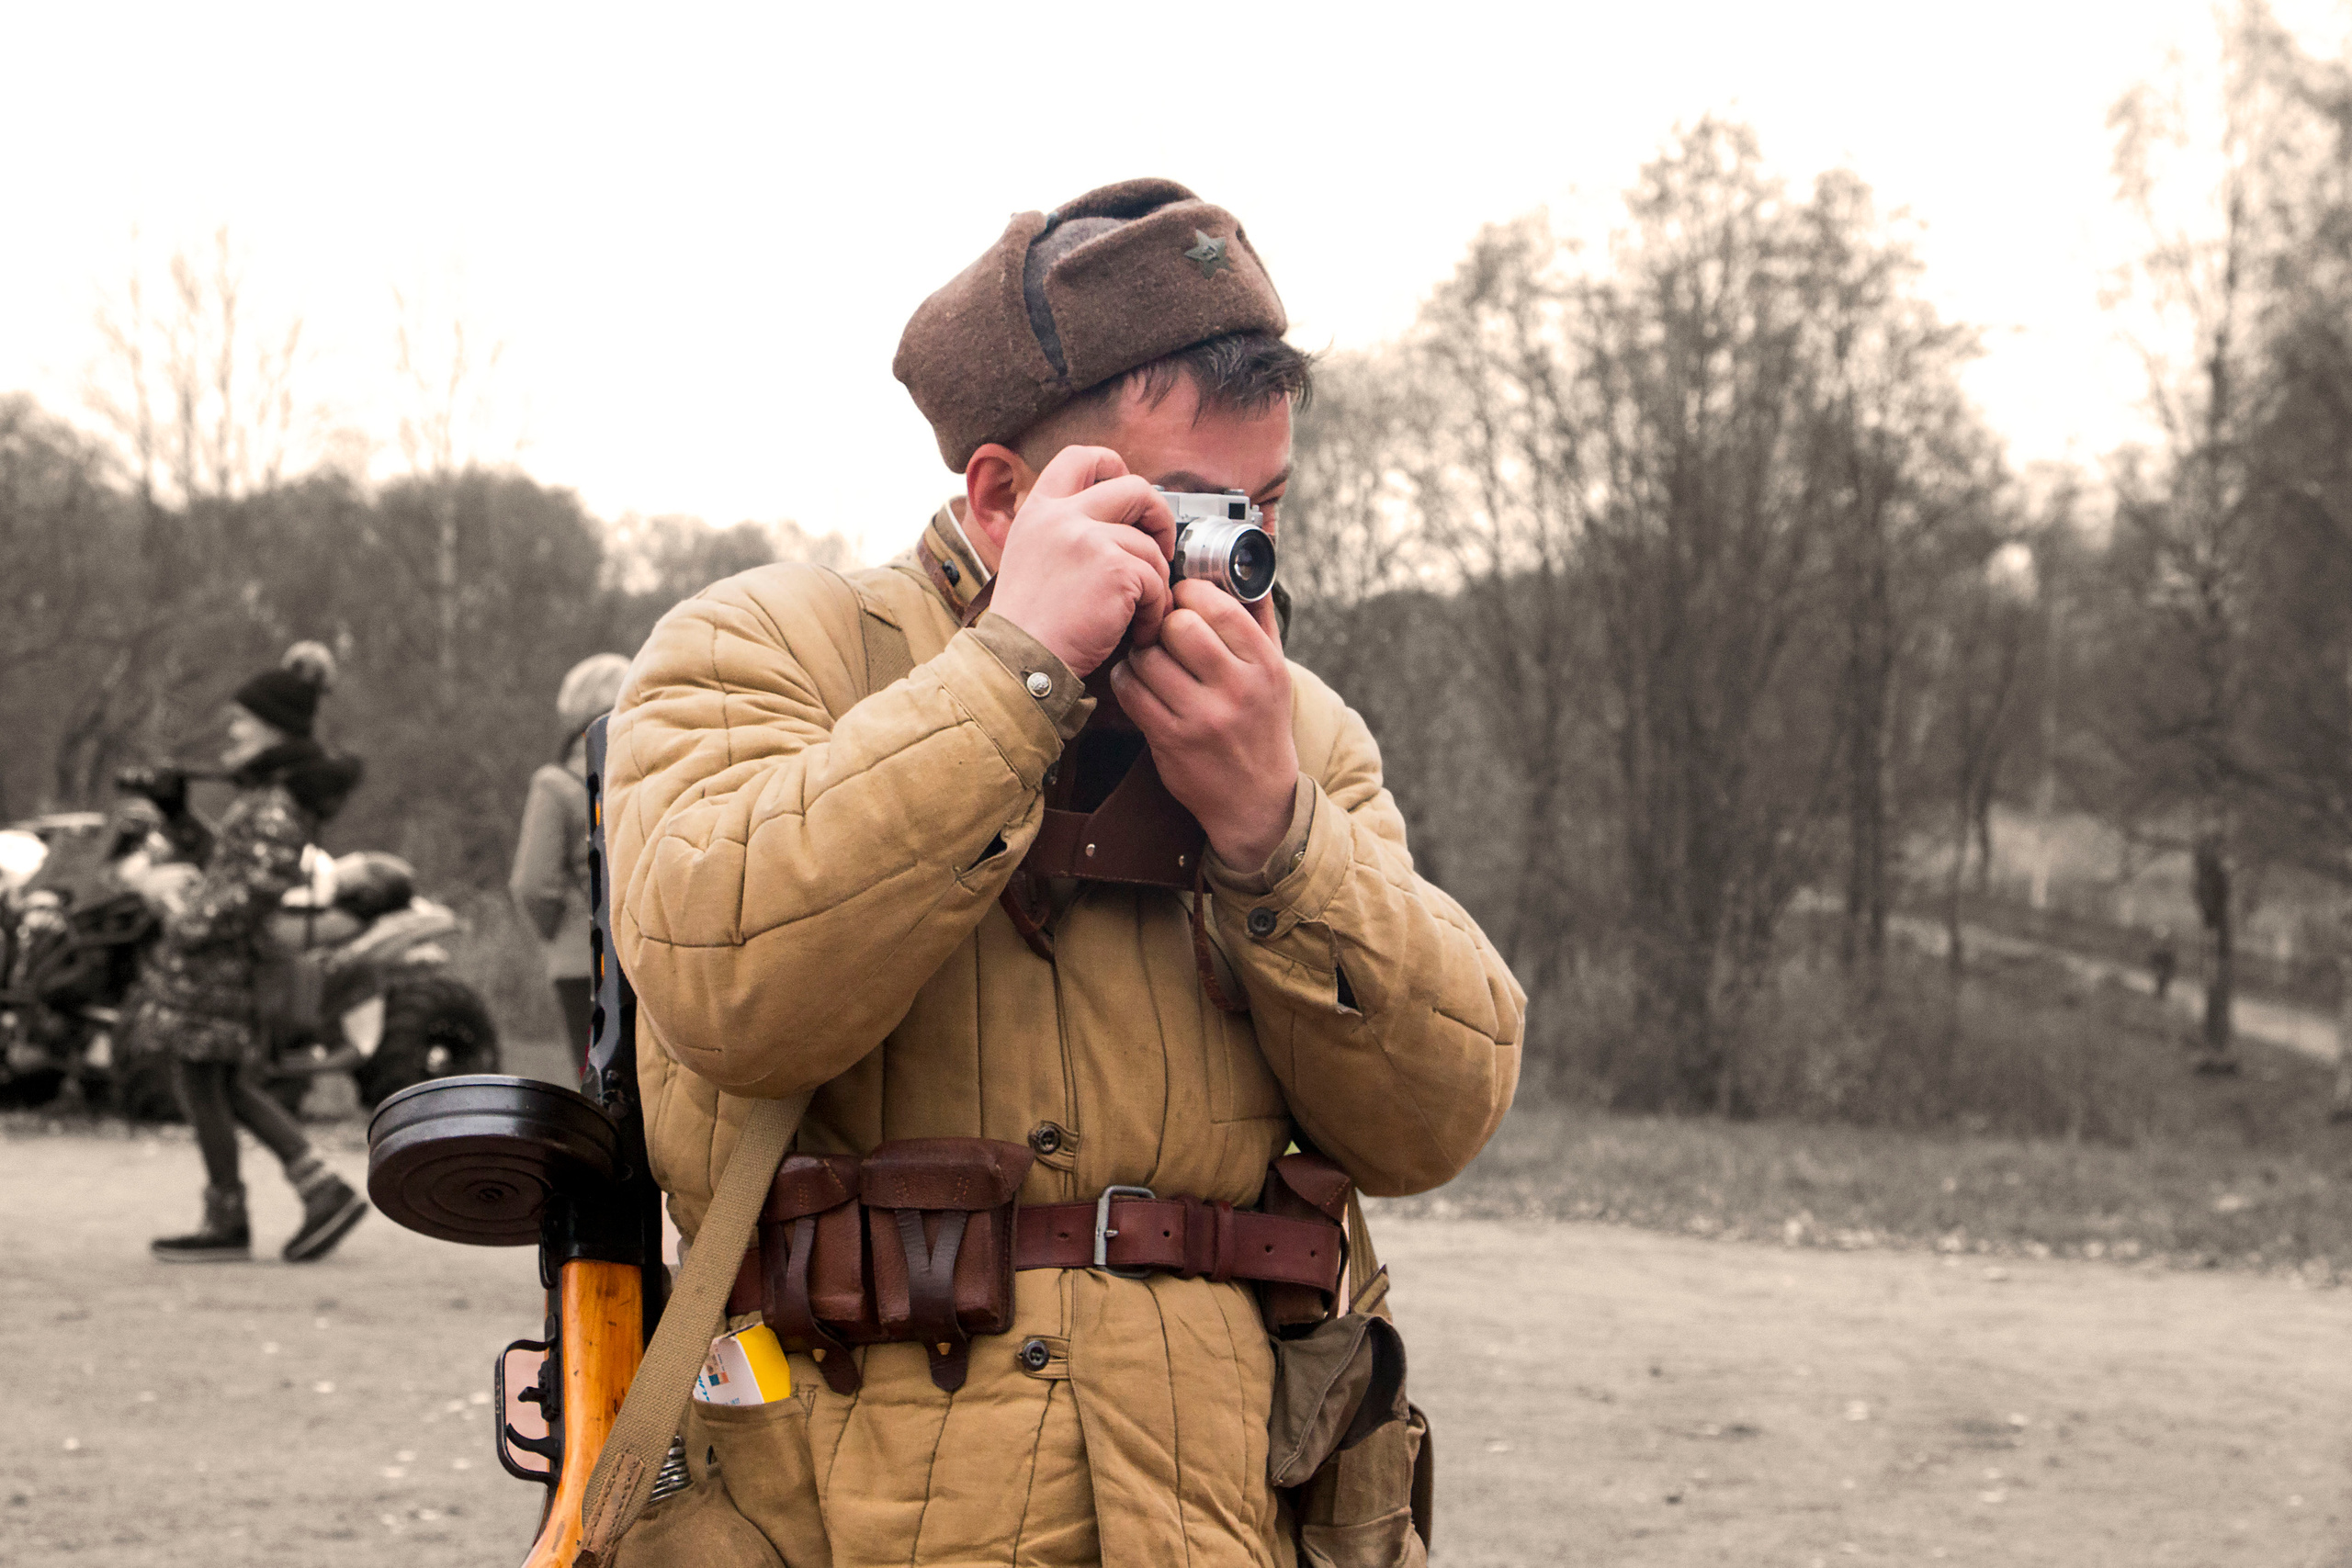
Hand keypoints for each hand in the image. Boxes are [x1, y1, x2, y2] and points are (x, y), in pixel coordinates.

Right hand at [988, 446, 1176, 676]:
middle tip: (1160, 549)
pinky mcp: (1114, 569)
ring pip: (1150, 546)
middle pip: (1135, 487)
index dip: (1115, 467)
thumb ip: (1063, 531)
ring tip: (1140, 612)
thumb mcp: (1030, 556)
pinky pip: (1156, 582)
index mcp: (1039, 509)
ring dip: (1155, 582)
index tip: (1129, 501)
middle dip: (1159, 517)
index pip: (1081, 456)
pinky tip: (1137, 630)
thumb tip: (1112, 521)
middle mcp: (1062, 515)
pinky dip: (1154, 611)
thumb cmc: (1028, 624)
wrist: (1018, 661)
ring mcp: (1089, 539)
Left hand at [1108, 581, 1298, 871]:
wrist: (1257, 800)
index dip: (1188, 593)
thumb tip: (1250, 555)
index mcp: (1264, 663)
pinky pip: (1131, 691)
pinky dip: (1125, 680)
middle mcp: (1238, 688)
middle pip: (1178, 626)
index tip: (1179, 599)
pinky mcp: (1171, 741)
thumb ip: (1259, 615)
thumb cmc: (1261, 722)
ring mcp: (1203, 717)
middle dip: (1161, 620)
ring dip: (1139, 651)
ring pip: (1149, 657)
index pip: (1217, 605)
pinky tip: (1136, 681)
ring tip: (1147, 655)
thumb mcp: (1275, 669)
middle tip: (1158, 627)